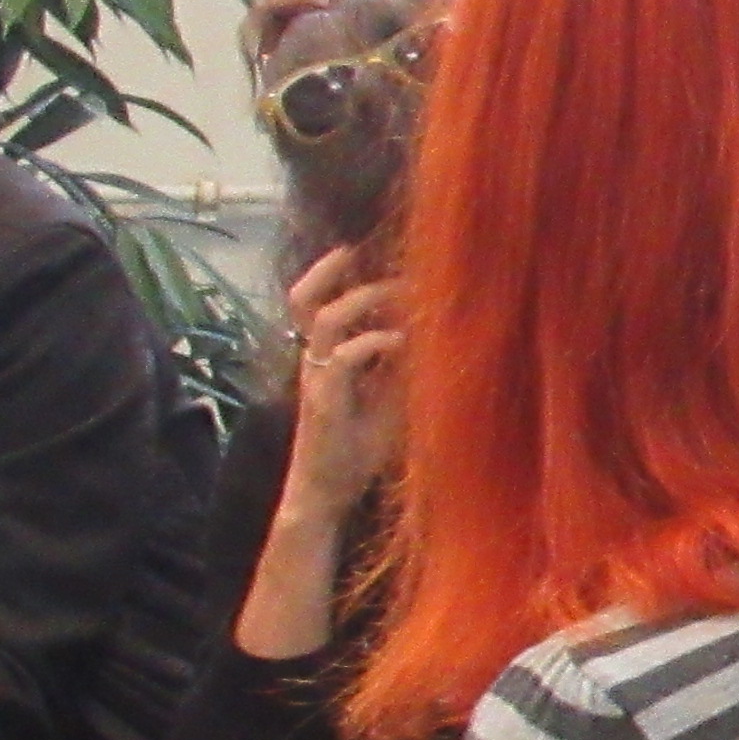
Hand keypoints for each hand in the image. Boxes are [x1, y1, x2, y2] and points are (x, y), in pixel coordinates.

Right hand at [278, 250, 408, 524]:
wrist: (328, 490)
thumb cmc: (359, 447)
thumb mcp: (392, 397)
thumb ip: (403, 366)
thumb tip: (436, 333)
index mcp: (327, 355)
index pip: (320, 301)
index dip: (335, 272)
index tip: (373, 249)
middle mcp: (315, 359)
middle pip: (302, 298)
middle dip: (331, 269)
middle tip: (366, 250)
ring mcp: (316, 377)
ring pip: (325, 318)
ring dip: (365, 299)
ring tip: (403, 291)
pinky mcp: (323, 400)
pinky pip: (344, 357)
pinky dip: (376, 342)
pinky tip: (403, 341)